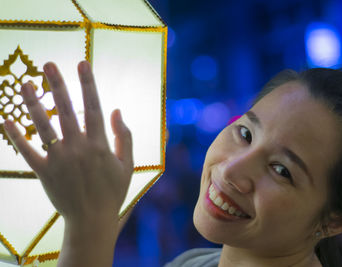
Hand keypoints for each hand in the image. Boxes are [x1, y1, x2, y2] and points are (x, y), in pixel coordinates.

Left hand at [4, 61, 133, 225]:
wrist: (93, 220)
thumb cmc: (113, 192)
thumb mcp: (127, 165)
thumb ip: (125, 137)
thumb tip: (117, 110)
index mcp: (100, 144)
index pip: (93, 107)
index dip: (88, 84)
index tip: (81, 64)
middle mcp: (78, 148)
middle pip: (66, 111)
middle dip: (57, 85)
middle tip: (48, 65)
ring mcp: (60, 160)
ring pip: (44, 127)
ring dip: (33, 104)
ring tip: (24, 84)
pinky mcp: (44, 172)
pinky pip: (28, 152)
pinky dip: (16, 137)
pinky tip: (6, 120)